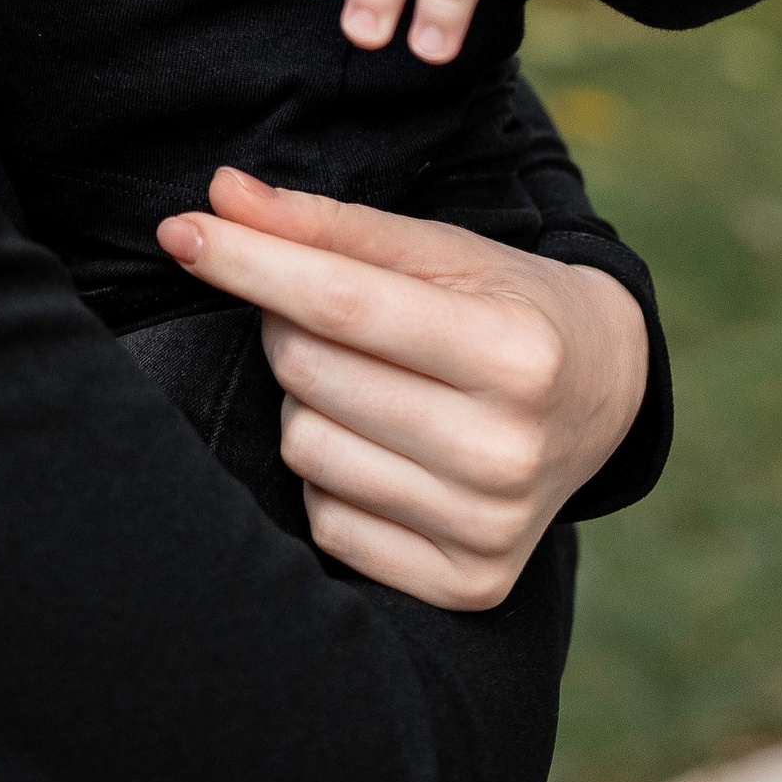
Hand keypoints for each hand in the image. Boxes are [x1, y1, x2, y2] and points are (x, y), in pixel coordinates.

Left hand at [157, 172, 647, 608]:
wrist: (602, 398)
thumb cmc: (507, 305)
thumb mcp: (442, 247)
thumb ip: (329, 223)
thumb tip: (219, 194)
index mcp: (514, 351)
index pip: (342, 302)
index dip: (248, 262)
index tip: (179, 230)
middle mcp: (506, 451)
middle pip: (310, 372)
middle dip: (285, 323)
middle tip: (323, 309)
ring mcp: (487, 530)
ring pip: (304, 447)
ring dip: (304, 399)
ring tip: (362, 377)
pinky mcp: (465, 587)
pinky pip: (324, 520)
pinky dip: (327, 474)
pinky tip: (378, 443)